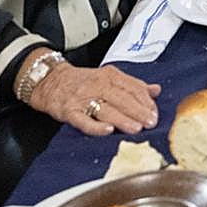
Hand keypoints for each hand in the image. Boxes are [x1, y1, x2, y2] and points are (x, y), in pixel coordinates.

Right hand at [30, 55, 160, 135]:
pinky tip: (108, 131)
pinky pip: (84, 120)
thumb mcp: (109, 77)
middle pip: (122, 99)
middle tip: (151, 122)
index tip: (155, 112)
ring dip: (123, 119)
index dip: (145, 101)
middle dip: (138, 111)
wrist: (50, 80)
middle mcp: (98, 85)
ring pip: (106, 110)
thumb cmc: (83, 81)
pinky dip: (96, 126)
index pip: (132, 87)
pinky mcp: (69, 111)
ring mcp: (83, 98)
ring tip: (137, 128)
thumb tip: (156, 90)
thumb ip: (133, 85)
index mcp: (110, 76)